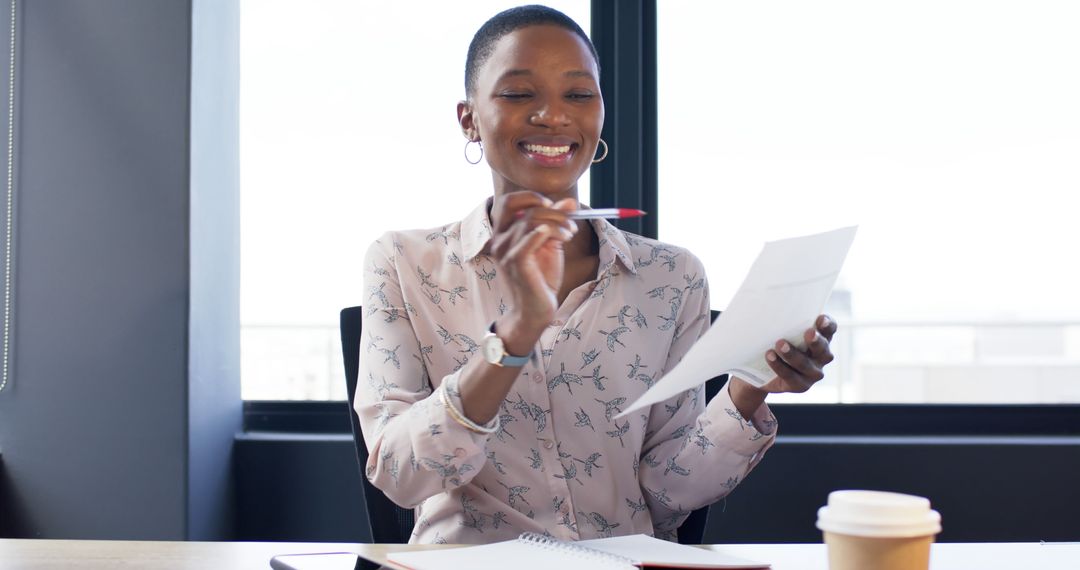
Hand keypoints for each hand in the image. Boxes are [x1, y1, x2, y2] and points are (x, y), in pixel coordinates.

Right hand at [488, 192, 577, 338]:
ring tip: (570, 235)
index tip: (553, 206)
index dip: (531, 197)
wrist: (535, 310)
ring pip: (531, 222)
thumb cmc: (541, 279)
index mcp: (503, 233)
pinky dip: (547, 232)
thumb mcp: (550, 245)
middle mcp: (499, 240)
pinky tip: (562, 237)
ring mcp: (505, 251)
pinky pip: (529, 239)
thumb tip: (570, 202)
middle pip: (524, 209)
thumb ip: (556, 223)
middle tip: (571, 223)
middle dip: (552, 211)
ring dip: (557, 224)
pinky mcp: (515, 263)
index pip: (509, 202)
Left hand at [758, 314, 837, 393]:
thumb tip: (773, 309)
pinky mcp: (801, 386)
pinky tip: (770, 356)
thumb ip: (786, 323)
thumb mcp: (782, 331)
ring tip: (780, 344)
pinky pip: (791, 376)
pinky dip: (779, 365)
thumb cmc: (776, 344)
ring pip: (806, 364)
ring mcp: (813, 373)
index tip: (821, 318)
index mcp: (821, 339)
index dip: (828, 325)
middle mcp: (821, 357)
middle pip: (823, 349)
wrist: (763, 372)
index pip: (830, 330)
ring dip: (793, 354)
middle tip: (809, 332)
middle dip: (816, 341)